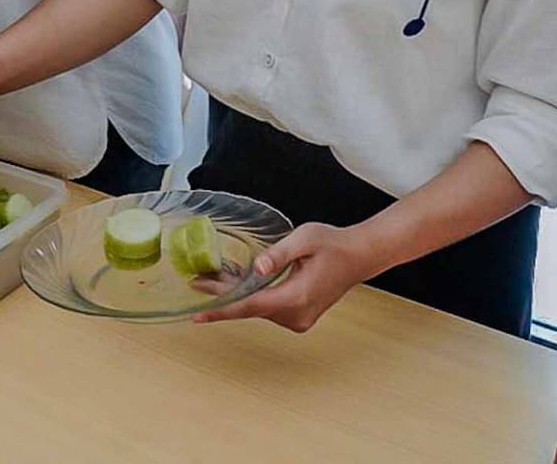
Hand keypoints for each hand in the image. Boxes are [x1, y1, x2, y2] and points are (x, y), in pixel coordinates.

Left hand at [192, 222, 379, 331]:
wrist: (358, 256)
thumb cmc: (333, 244)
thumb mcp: (304, 239)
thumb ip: (278, 254)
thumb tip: (257, 267)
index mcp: (296, 297)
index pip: (250, 306)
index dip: (222, 309)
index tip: (198, 315)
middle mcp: (296, 314)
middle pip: (250, 306)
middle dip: (223, 294)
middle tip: (197, 280)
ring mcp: (298, 318)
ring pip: (258, 307)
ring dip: (237, 293)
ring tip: (212, 276)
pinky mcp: (298, 315)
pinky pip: (268, 307)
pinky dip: (252, 294)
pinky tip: (237, 280)